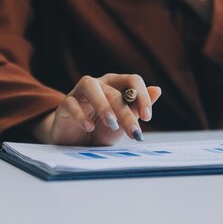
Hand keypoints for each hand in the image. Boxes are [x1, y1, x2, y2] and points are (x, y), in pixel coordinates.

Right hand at [33, 74, 161, 145]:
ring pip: (91, 87)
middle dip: (126, 114)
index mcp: (116, 85)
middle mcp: (99, 84)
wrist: (76, 143)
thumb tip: (157, 90)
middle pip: (114, 92)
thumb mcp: (123, 123)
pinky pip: (72, 103)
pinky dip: (81, 115)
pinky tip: (89, 127)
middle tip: (134, 133)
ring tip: (112, 124)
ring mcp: (80, 92)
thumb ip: (137, 108)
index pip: (133, 80)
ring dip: (103, 105)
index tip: (147, 117)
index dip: (142, 96)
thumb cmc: (101, 130)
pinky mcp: (65, 104)